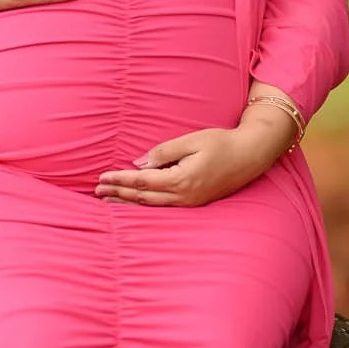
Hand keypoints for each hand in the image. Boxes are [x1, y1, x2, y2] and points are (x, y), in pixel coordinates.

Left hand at [95, 106, 292, 207]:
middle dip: (118, 195)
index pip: (141, 182)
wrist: (251, 155)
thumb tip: (139, 165)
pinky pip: (164, 207)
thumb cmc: (222, 143)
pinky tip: (135, 203)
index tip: (101, 179)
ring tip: (109, 200)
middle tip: (96, 192)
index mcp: (182, 179)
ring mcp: (191, 202)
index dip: (119, 181)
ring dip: (129, 203)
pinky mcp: (195, 202)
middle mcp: (185, 196)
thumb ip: (163, 152)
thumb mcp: (192, 140)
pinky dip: (145, 205)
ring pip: (152, 206)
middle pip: (143, 198)